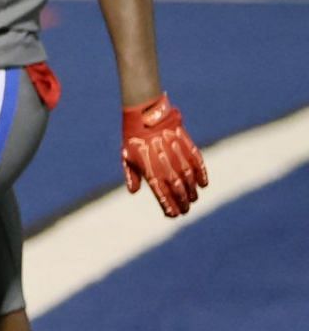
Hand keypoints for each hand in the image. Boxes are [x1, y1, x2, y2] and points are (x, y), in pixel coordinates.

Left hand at [121, 93, 206, 217]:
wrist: (146, 115)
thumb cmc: (133, 138)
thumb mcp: (127, 158)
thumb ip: (132, 176)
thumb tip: (134, 191)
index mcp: (151, 172)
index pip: (163, 195)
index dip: (169, 206)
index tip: (173, 215)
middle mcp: (167, 167)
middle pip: (178, 190)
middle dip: (183, 202)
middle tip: (185, 210)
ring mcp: (179, 157)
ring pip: (189, 179)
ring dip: (192, 191)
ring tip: (193, 199)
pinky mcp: (188, 147)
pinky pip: (198, 164)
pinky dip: (202, 175)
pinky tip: (203, 184)